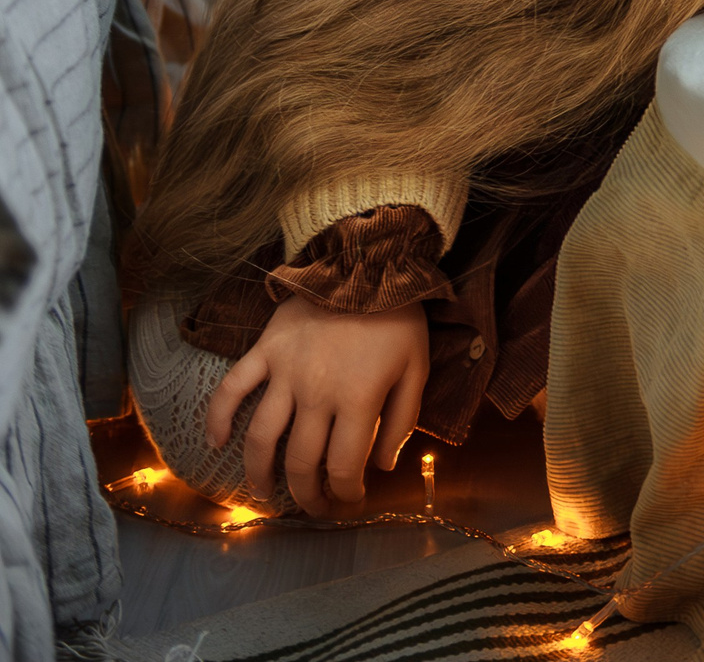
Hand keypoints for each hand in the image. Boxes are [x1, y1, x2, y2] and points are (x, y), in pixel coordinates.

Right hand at [206, 292, 428, 517]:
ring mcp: (285, 373)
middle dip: (306, 495)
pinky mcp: (265, 351)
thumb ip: (401, 421)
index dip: (345, 492)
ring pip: (261, 438)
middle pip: (301, 462)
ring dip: (258, 474)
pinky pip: (232, 390)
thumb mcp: (417, 369)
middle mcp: (316, 394)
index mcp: (358, 400)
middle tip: (311, 509)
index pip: (344, 466)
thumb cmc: (399, 319)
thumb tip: (380, 466)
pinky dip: (219, 418)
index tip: (349, 500)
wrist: (368, 264)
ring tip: (262, 496)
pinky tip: (216, 443)